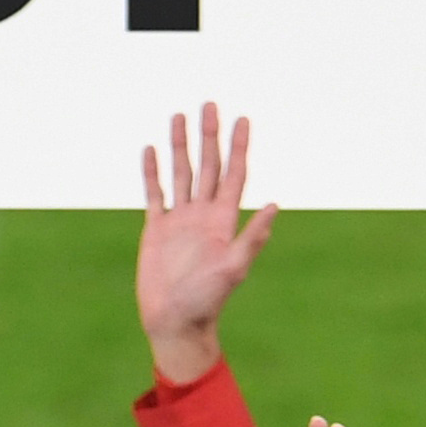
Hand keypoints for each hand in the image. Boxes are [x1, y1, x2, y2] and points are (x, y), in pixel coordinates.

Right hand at [136, 101, 273, 381]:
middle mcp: (203, 215)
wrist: (175, 322)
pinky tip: (152, 151)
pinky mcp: (157, 230)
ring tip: (179, 117)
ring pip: (180, 174)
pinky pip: (155, 194)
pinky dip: (153, 173)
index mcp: (223, 221)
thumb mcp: (234, 268)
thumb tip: (274, 205)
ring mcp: (180, 220)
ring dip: (180, 146)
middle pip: (207, 166)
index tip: (242, 119)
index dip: (238, 147)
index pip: (233, 174)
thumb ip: (252, 236)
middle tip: (210, 105)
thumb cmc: (207, 300)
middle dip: (209, 136)